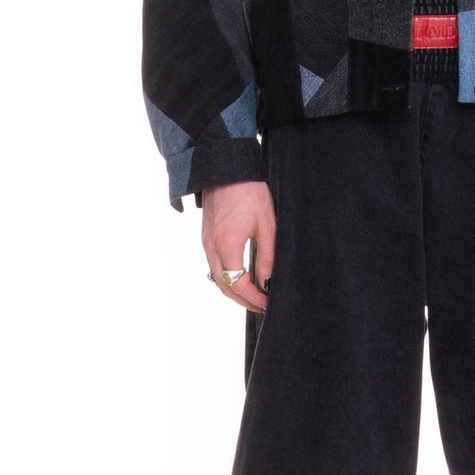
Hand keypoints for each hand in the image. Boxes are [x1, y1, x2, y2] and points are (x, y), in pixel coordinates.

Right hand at [201, 179, 274, 313]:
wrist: (226, 168)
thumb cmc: (250, 192)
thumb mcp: (267, 225)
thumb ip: (268, 257)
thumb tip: (269, 283)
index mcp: (227, 245)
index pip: (239, 284)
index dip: (254, 298)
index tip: (269, 303)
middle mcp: (211, 247)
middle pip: (224, 287)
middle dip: (243, 301)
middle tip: (262, 306)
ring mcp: (205, 242)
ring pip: (217, 278)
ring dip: (234, 291)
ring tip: (254, 296)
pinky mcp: (205, 237)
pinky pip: (214, 266)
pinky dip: (227, 278)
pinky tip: (242, 278)